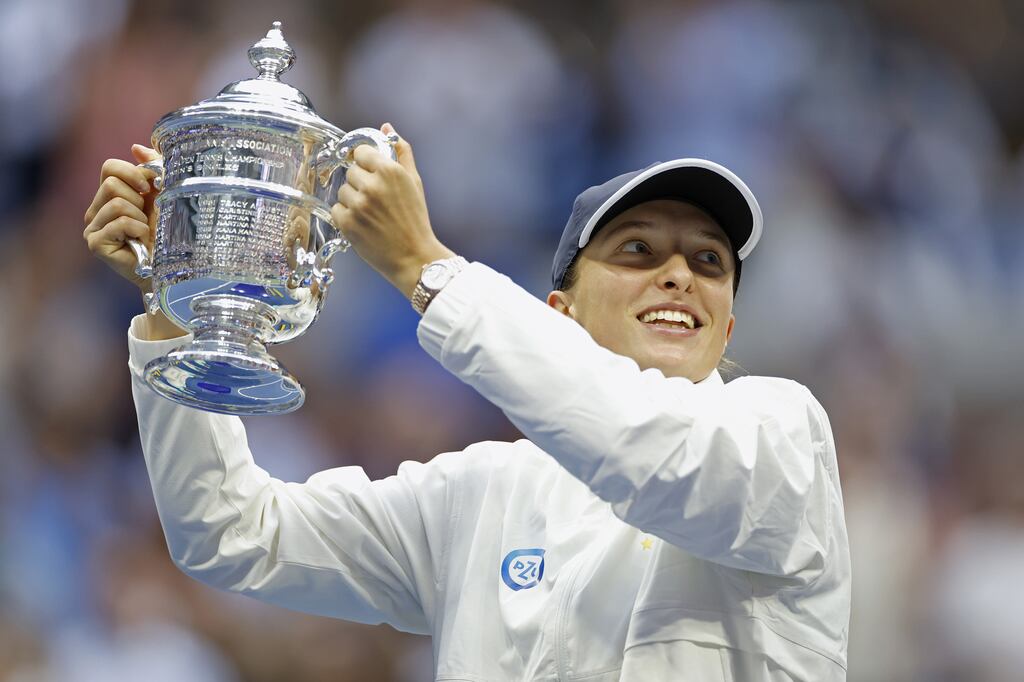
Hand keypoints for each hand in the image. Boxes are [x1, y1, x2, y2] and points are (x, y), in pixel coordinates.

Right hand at [84, 144, 160, 291]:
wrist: (172, 266)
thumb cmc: (169, 232)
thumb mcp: (164, 193)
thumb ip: (154, 167)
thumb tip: (135, 148)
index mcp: (108, 195)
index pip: (109, 167)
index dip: (133, 174)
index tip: (149, 189)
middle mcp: (95, 209)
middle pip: (112, 184)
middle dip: (138, 200)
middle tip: (146, 219)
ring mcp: (92, 227)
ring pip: (116, 202)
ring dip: (140, 217)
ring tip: (145, 232)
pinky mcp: (95, 243)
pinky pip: (119, 221)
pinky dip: (138, 230)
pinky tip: (141, 242)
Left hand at [331, 123, 454, 297]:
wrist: (414, 257)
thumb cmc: (416, 220)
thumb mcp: (415, 182)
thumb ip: (401, 152)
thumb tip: (387, 127)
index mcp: (389, 171)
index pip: (360, 152)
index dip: (366, 164)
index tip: (373, 176)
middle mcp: (372, 185)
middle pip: (350, 172)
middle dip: (360, 184)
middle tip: (376, 201)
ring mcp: (358, 204)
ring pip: (343, 191)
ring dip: (353, 201)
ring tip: (371, 215)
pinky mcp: (347, 223)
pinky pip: (336, 210)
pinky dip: (346, 217)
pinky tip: (363, 225)